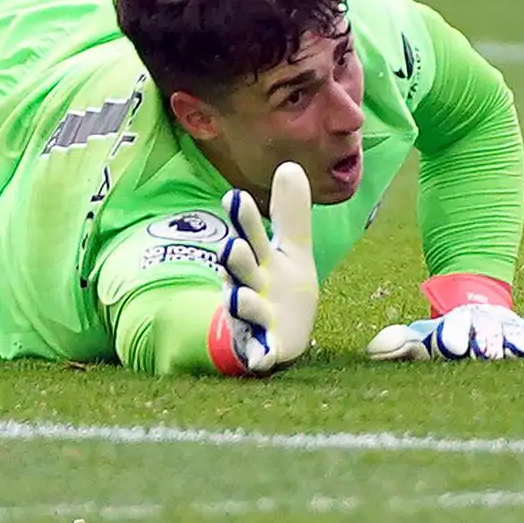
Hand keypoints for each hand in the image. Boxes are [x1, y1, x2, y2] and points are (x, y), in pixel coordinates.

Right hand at [215, 161, 317, 374]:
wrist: (279, 336)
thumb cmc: (281, 287)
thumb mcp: (292, 250)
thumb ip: (290, 213)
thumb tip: (289, 165)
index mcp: (260, 260)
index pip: (251, 234)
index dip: (244, 218)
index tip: (235, 196)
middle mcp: (250, 285)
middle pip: (242, 268)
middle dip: (236, 258)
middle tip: (231, 246)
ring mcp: (254, 317)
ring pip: (245, 307)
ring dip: (241, 302)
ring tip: (238, 297)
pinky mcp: (261, 348)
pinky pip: (257, 352)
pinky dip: (258, 354)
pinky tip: (261, 357)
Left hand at [367, 283, 523, 362]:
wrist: (479, 302)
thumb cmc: (445, 331)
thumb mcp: (421, 335)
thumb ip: (397, 343)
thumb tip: (371, 352)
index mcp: (458, 323)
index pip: (454, 329)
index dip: (452, 336)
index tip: (450, 345)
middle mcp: (484, 325)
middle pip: (486, 333)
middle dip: (485, 342)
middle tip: (485, 353)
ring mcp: (506, 331)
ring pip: (512, 337)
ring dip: (515, 347)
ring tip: (521, 355)